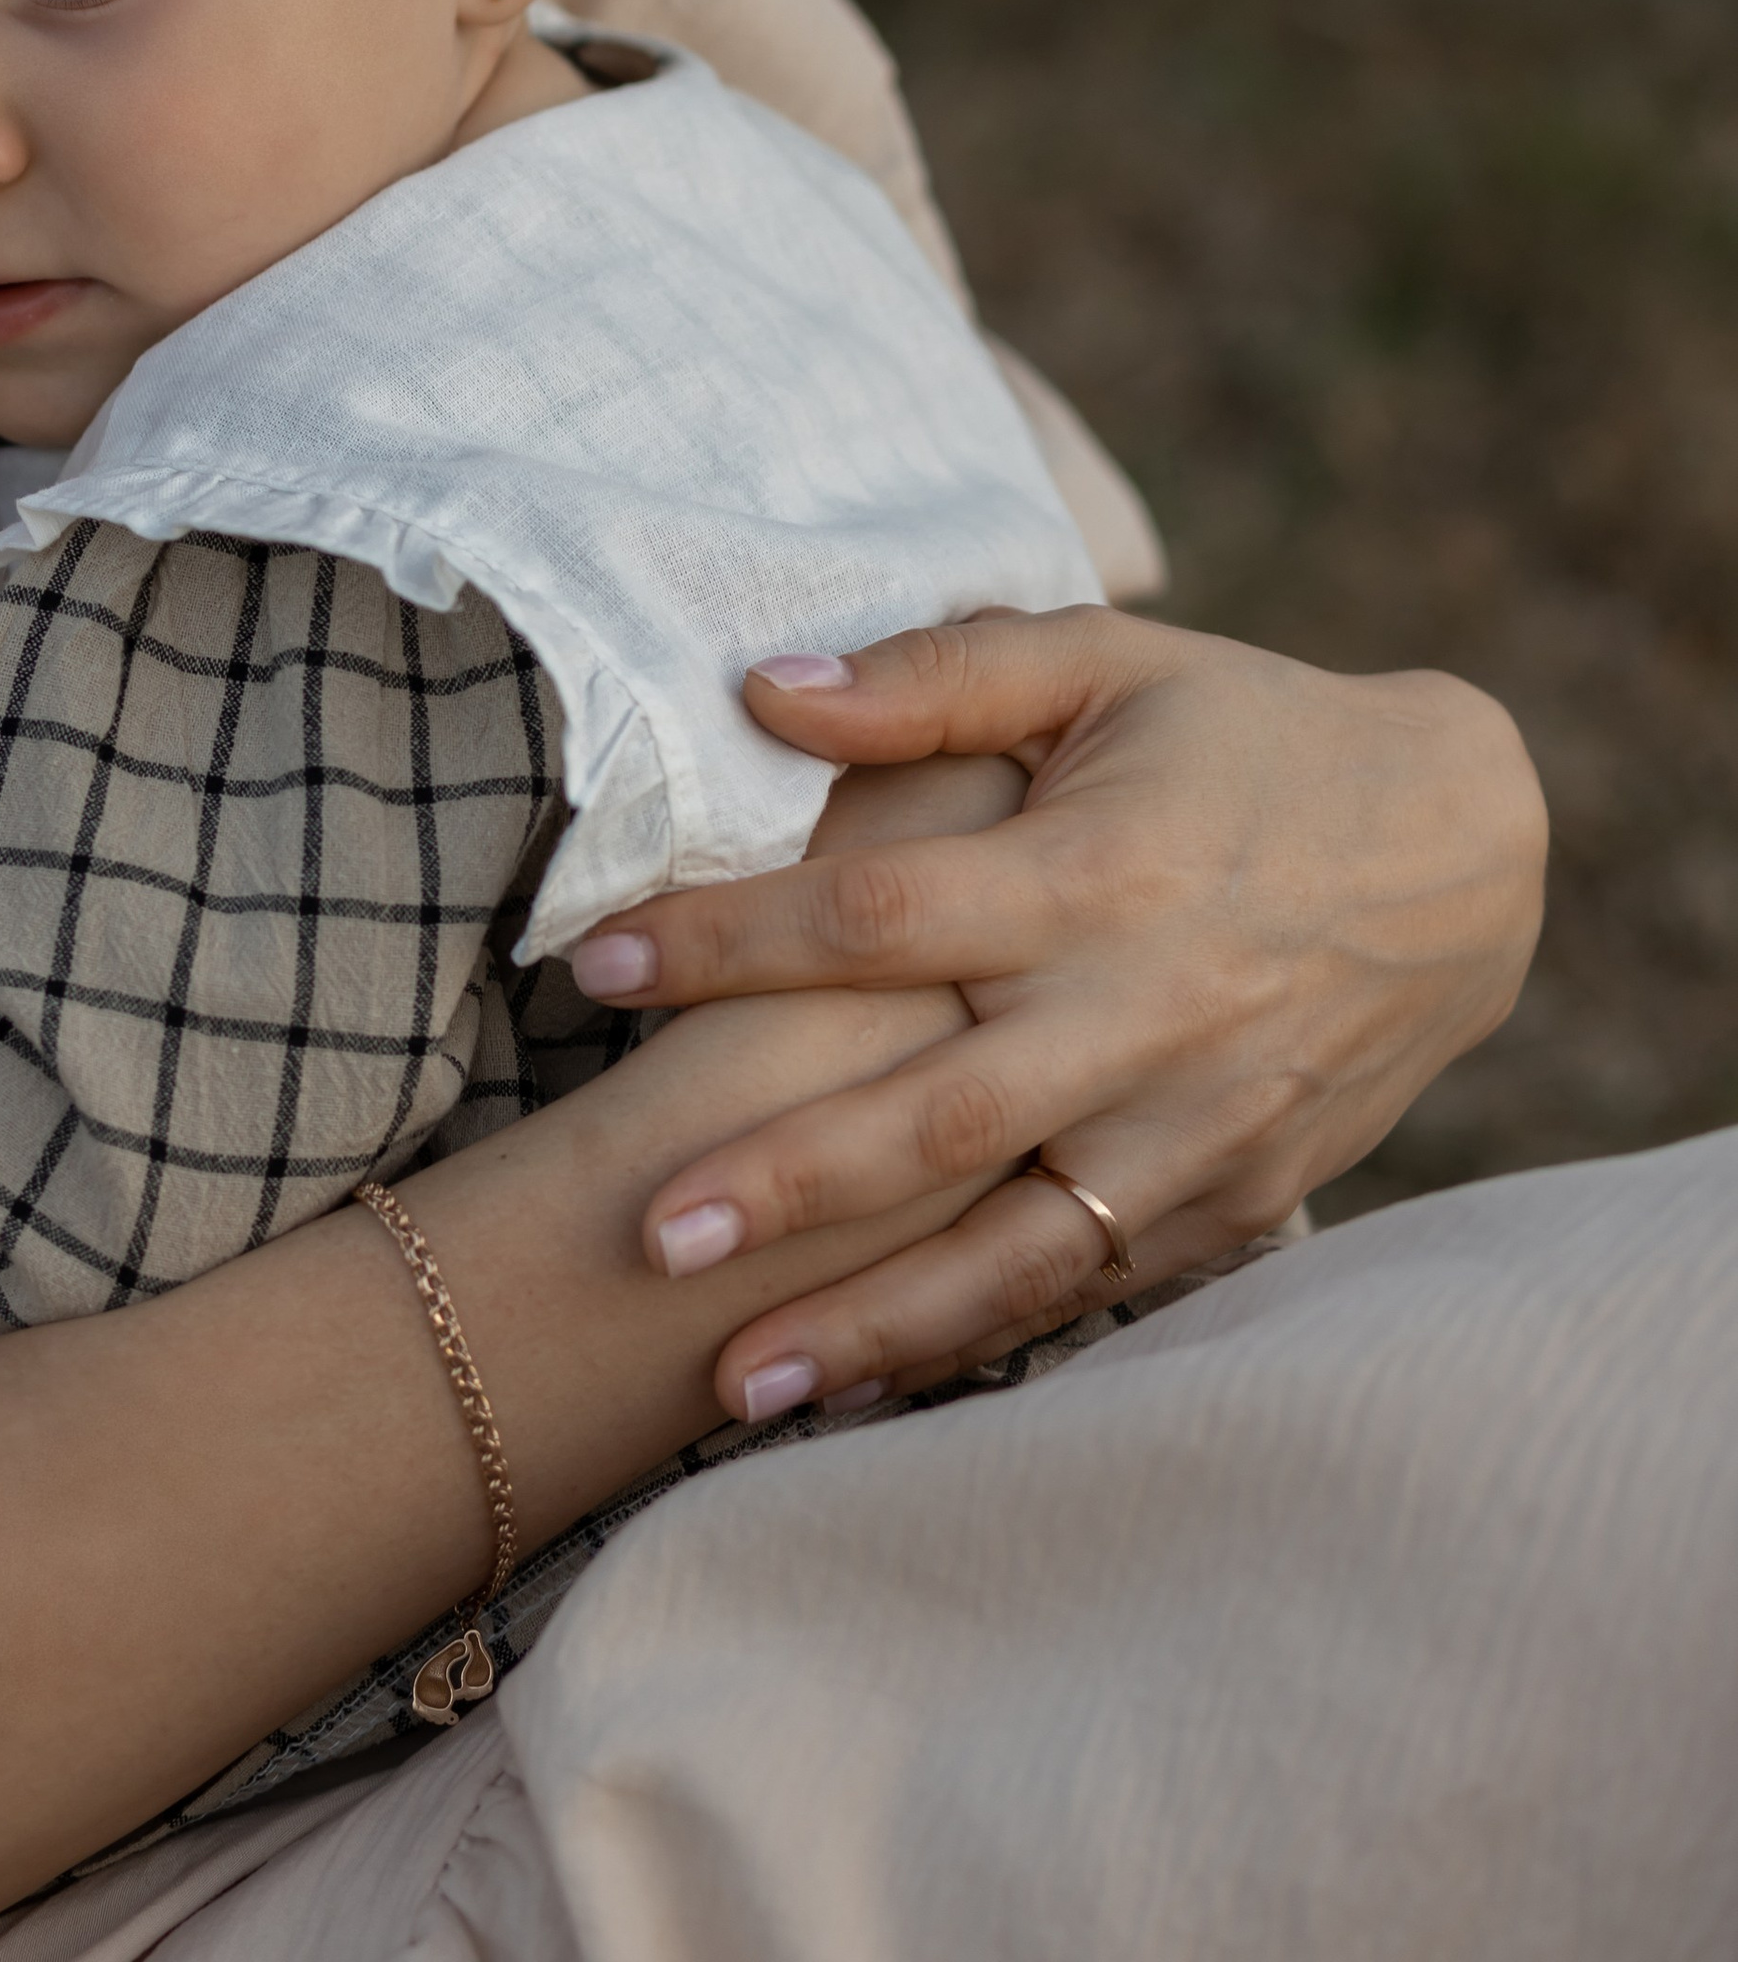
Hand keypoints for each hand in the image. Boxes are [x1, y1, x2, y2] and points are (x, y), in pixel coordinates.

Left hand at [568, 605, 1545, 1420]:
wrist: (1456, 847)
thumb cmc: (1242, 731)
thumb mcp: (1105, 661)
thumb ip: (936, 676)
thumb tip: (765, 690)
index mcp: (1100, 870)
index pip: (879, 917)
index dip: (728, 941)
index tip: (593, 962)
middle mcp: (1150, 1011)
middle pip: (942, 1115)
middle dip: (788, 1183)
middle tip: (643, 1235)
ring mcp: (1203, 1123)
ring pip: (1021, 1248)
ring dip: (879, 1321)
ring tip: (734, 1384)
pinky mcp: (1245, 1194)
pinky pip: (1102, 1289)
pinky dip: (989, 1343)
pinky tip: (875, 1388)